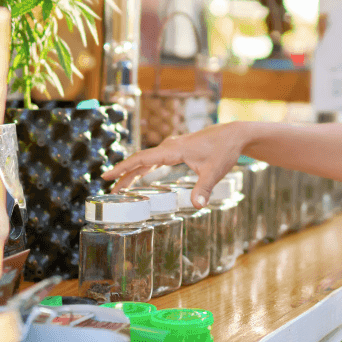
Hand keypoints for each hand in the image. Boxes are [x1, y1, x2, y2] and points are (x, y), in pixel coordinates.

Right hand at [102, 122, 243, 206]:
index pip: (141, 159)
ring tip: (119, 187)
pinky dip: (146, 168)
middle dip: (124, 174)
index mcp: (173, 150)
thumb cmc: (225, 150)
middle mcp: (170, 146)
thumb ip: (204, 189)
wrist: (235, 135)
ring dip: (134, 172)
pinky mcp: (180, 150)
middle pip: (140, 160)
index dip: (123, 168)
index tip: (106, 176)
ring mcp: (174, 147)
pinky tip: (141, 176)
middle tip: (108, 190)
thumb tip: (197, 206)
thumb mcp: (215, 171)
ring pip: (148, 160)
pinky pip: (157, 159)